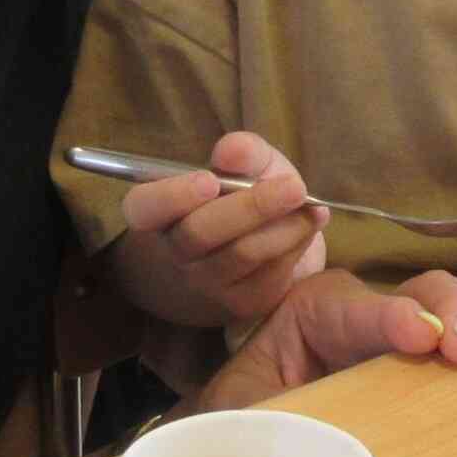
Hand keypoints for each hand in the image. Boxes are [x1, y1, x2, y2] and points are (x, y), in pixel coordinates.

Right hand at [117, 130, 329, 328]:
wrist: (254, 254)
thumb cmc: (238, 199)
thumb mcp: (244, 166)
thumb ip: (241, 152)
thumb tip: (231, 151)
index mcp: (159, 213)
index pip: (144, 208)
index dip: (172, 196)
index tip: (209, 180)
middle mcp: (175, 253)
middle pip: (200, 233)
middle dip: (251, 207)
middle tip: (295, 186)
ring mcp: (206, 284)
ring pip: (241, 255)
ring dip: (283, 227)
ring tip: (312, 205)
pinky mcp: (242, 304)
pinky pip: (269, 274)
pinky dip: (295, 244)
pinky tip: (311, 223)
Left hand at [192, 255, 456, 407]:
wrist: (248, 427)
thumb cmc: (246, 423)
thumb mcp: (237, 416)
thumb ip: (250, 416)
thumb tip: (273, 433)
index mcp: (312, 315)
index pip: (355, 308)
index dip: (390, 318)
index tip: (422, 339)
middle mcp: (369, 306)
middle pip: (422, 292)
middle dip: (455, 312)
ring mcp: (411, 319)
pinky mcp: (440, 339)